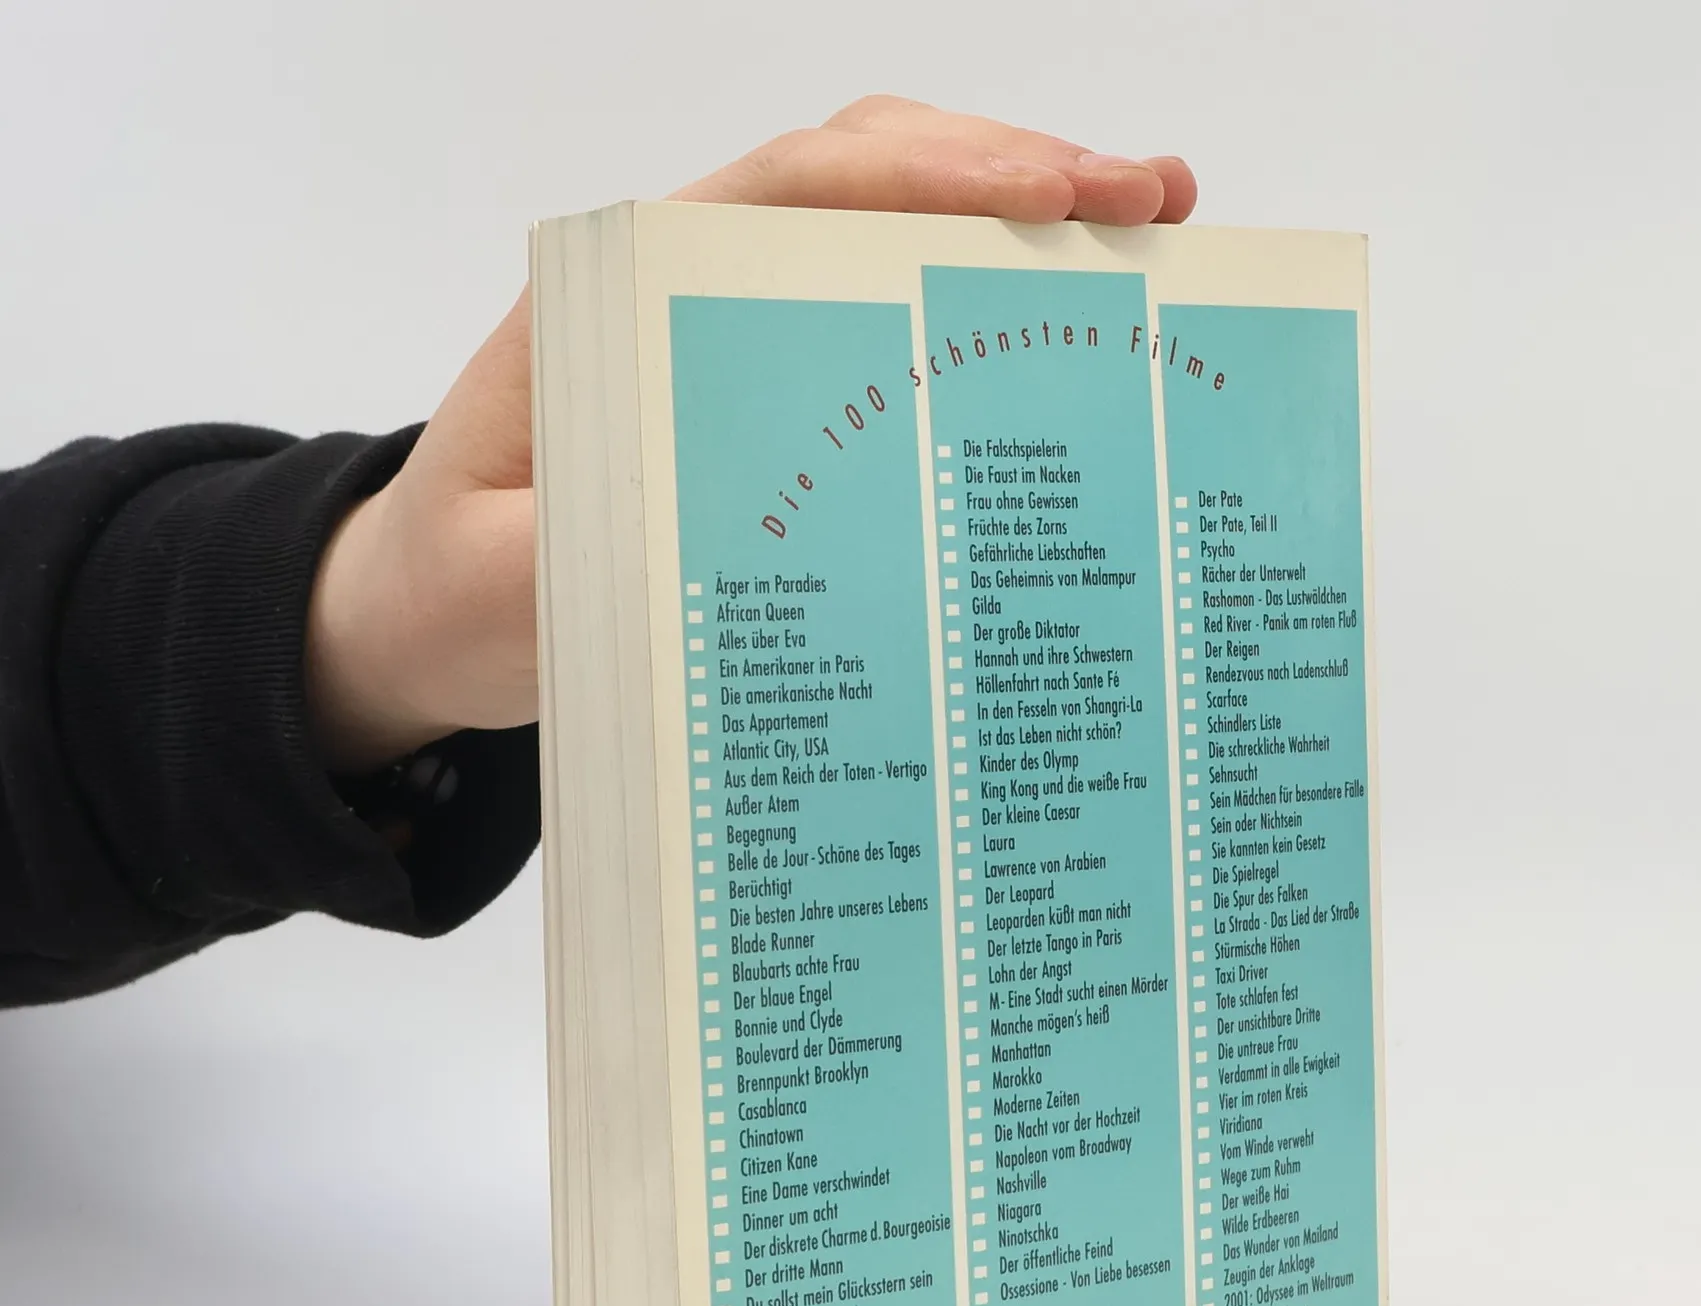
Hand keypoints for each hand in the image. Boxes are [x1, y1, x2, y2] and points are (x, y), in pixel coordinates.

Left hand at [306, 97, 1198, 772]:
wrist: (425, 610)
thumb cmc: (455, 585)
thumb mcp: (496, 581)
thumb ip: (577, 547)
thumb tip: (715, 525)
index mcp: (626, 298)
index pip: (792, 189)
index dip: (930, 177)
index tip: (1051, 195)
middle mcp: (694, 288)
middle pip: (867, 182)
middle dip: (1014, 175)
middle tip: (1150, 198)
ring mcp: (740, 333)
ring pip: (892, 236)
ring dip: (1017, 227)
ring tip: (1147, 233)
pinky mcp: (775, 396)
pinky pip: (888, 323)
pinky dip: (981, 307)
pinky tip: (1065, 321)